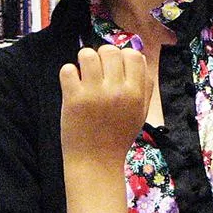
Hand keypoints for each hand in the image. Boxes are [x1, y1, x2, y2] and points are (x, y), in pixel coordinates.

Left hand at [60, 46, 151, 167]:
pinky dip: (69, 74)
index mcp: (135, 93)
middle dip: (102, 56)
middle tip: (98, 72)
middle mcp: (116, 90)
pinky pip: (68, 69)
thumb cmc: (119, 137)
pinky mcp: (73, 98)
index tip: (115, 68)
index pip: (133, 55)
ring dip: (84, 61)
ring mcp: (94, 93)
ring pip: (87, 54)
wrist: (96, 162)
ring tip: (84, 75)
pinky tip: (73, 85)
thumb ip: (145, 86)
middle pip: (110, 50)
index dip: (123, 57)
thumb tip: (139, 57)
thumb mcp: (141, 113)